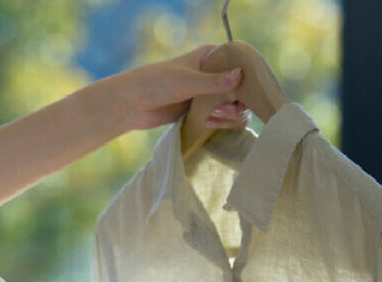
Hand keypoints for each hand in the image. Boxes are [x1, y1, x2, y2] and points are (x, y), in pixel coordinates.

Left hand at [92, 44, 251, 131]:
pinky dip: (221, 124)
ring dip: (228, 116)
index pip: (240, 63)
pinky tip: (207, 123)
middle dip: (237, 105)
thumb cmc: (156, 83)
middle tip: (220, 110)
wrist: (132, 104)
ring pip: (236, 108)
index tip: (246, 93)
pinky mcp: (204, 111)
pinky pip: (224, 119)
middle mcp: (213, 74)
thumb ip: (216, 82)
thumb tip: (241, 76)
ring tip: (211, 118)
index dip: (249, 78)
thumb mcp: (188, 81)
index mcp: (210, 58)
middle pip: (243, 91)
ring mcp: (209, 94)